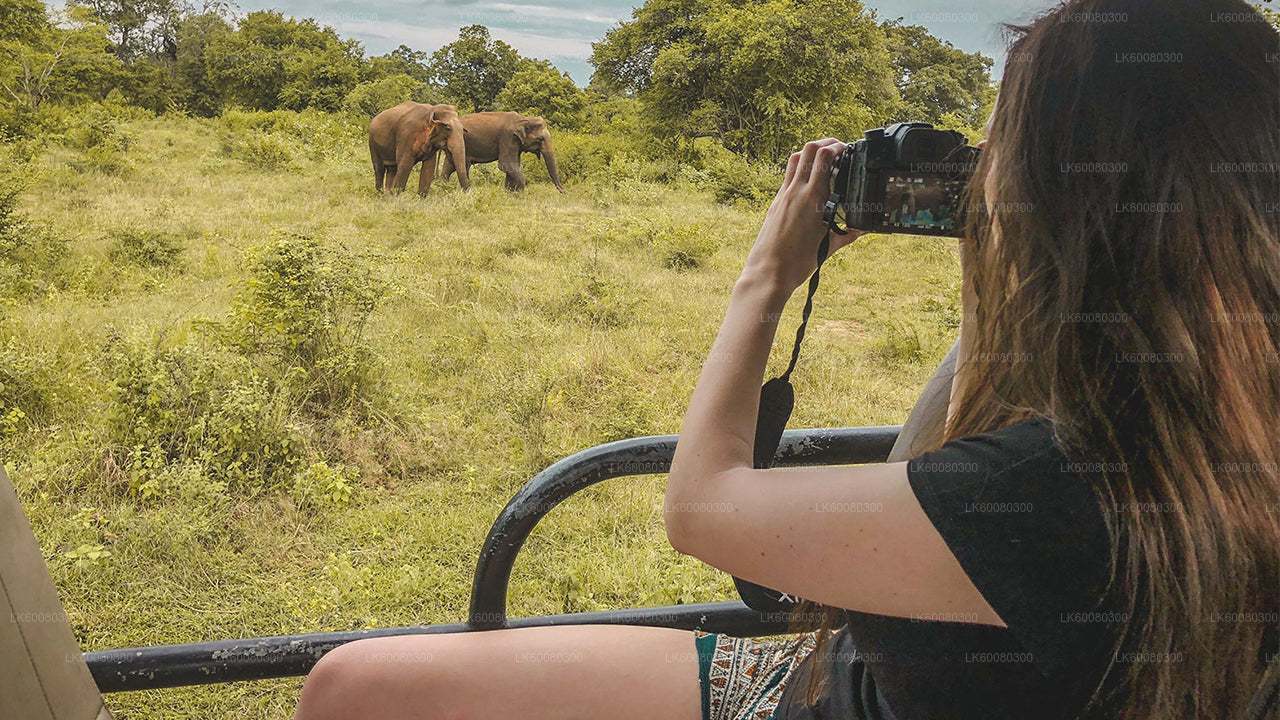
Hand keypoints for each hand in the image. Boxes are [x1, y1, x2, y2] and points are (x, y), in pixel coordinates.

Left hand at [741, 138, 866, 292]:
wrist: (768, 272)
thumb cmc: (797, 263)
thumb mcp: (829, 246)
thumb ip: (849, 234)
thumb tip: (864, 228)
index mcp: (813, 198)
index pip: (825, 156)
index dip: (839, 147)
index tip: (849, 151)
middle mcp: (796, 191)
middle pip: (810, 149)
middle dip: (827, 143)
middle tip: (840, 149)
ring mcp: (784, 195)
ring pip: (796, 158)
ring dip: (811, 151)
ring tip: (825, 159)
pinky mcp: (776, 202)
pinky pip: (789, 175)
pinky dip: (801, 168)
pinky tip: (810, 180)